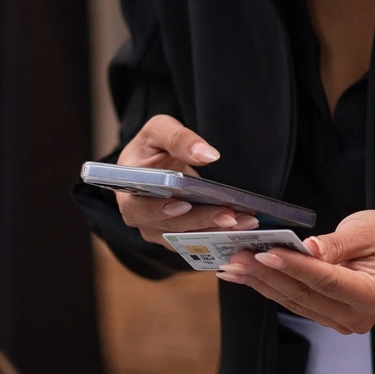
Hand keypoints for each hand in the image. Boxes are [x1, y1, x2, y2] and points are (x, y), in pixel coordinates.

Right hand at [115, 115, 258, 247]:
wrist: (158, 162)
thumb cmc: (153, 146)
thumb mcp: (159, 130)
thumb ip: (179, 139)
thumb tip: (208, 155)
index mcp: (128, 193)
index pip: (139, 208)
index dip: (159, 210)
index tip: (184, 204)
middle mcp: (142, 219)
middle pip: (170, 228)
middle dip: (201, 221)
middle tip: (230, 216)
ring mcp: (160, 232)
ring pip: (188, 239)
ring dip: (217, 232)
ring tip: (246, 222)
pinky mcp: (179, 239)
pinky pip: (199, 243)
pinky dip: (221, 236)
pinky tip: (244, 229)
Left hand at [217, 210, 374, 332]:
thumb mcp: (367, 230)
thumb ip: (336, 243)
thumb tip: (306, 248)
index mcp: (374, 295)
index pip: (326, 281)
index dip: (294, 267)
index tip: (265, 254)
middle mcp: (358, 316)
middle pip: (304, 296)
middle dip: (267, 276)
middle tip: (236, 258)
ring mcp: (343, 321)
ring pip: (294, 302)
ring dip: (261, 283)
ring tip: (232, 266)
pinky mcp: (329, 317)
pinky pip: (296, 302)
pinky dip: (271, 286)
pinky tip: (247, 274)